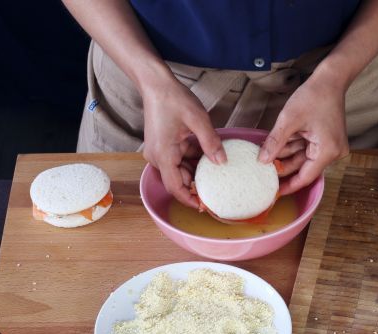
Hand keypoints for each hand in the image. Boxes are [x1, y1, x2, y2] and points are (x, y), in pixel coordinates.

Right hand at [141, 77, 225, 207]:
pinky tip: (207, 153)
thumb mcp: (197, 119)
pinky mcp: (163, 145)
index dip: (190, 199)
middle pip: (178, 180)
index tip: (205, 206)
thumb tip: (222, 162)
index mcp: (163, 154)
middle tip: (218, 187)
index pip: (175, 187)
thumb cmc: (172, 99)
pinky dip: (192, 159)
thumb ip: (211, 142)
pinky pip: (179, 159)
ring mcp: (159, 151)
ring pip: (180, 170)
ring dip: (196, 170)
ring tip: (215, 169)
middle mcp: (157, 157)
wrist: (156, 84)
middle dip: (197, 184)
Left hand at [259, 74, 348, 194]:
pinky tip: (275, 146)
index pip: (305, 177)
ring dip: (285, 155)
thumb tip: (262, 161)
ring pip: (302, 157)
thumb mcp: (289, 120)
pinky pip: (306, 148)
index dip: (288, 186)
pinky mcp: (326, 139)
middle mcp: (332, 152)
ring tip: (265, 155)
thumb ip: (275, 143)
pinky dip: (292, 146)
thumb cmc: (314, 96)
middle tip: (262, 172)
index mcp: (328, 152)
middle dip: (283, 166)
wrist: (331, 79)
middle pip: (303, 167)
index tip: (273, 193)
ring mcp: (330, 146)